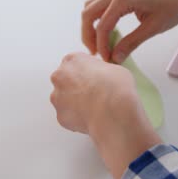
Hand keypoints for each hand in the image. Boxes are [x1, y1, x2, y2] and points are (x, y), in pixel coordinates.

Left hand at [50, 53, 160, 178]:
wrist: (115, 114)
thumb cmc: (118, 90)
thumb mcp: (117, 68)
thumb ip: (106, 68)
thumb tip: (109, 72)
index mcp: (73, 61)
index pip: (76, 61)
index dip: (88, 69)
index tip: (95, 76)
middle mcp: (61, 78)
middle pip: (67, 79)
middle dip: (80, 85)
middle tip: (98, 92)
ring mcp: (59, 99)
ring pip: (67, 98)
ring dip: (78, 101)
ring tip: (98, 108)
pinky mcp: (62, 117)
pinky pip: (70, 115)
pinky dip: (79, 117)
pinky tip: (95, 118)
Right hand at [82, 0, 177, 62]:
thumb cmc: (174, 6)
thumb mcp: (153, 28)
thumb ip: (132, 42)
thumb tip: (115, 57)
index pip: (103, 25)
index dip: (102, 45)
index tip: (107, 59)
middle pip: (88, 13)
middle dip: (89, 36)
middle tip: (97, 54)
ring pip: (91, 7)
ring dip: (91, 26)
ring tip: (99, 45)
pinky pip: (100, 4)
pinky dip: (98, 19)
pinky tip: (106, 32)